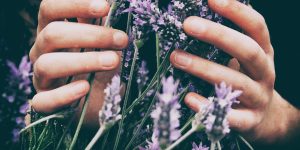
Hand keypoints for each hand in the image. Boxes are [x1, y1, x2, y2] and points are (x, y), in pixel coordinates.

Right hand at [29, 0, 127, 125]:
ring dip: (84, 61)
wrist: (99, 99)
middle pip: (53, 34)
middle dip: (91, 35)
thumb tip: (113, 5)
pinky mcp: (44, 102)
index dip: (74, 4)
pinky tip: (85, 87)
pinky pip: (43, 101)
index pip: (50, 8)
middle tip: (122, 40)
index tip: (105, 7)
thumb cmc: (101, 64)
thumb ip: (103, 25)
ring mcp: (41, 77)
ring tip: (113, 61)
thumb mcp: (104, 43)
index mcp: (53, 29)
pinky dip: (65, 94)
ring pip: (48, 64)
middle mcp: (42, 50)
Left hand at [169, 0, 299, 144]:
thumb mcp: (243, 58)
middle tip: (187, 24)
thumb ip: (226, 43)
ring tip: (175, 57)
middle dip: (217, 35)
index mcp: (264, 52)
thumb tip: (194, 19)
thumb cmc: (246, 79)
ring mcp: (258, 97)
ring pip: (235, 81)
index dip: (236, 11)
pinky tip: (189, 98)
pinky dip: (208, 106)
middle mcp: (264, 72)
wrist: (267, 118)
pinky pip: (230, 116)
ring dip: (203, 68)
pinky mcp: (250, 121)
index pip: (256, 27)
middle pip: (247, 50)